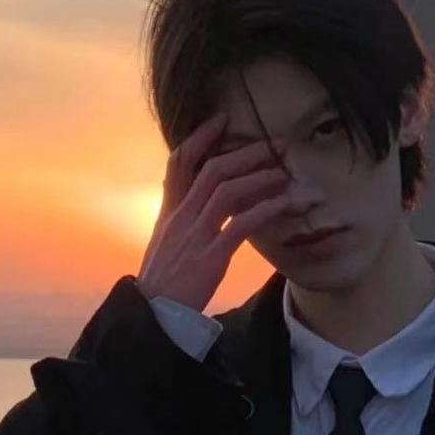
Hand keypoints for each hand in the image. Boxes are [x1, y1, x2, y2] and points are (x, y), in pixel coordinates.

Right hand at [136, 111, 290, 311]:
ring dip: (259, 177)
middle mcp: (181, 218)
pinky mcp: (210, 257)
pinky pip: (240, 225)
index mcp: (169, 213)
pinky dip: (264, 210)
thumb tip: (188, 203)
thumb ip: (177, 220)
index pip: (179, 162)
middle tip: (272, 145)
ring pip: (227, 191)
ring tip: (284, 172)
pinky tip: (283, 204)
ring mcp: (195, 236)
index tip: (222, 120)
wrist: (151, 314)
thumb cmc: (161, 285)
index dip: (200, 137)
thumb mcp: (162, 245)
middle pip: (212, 169)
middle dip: (244, 153)